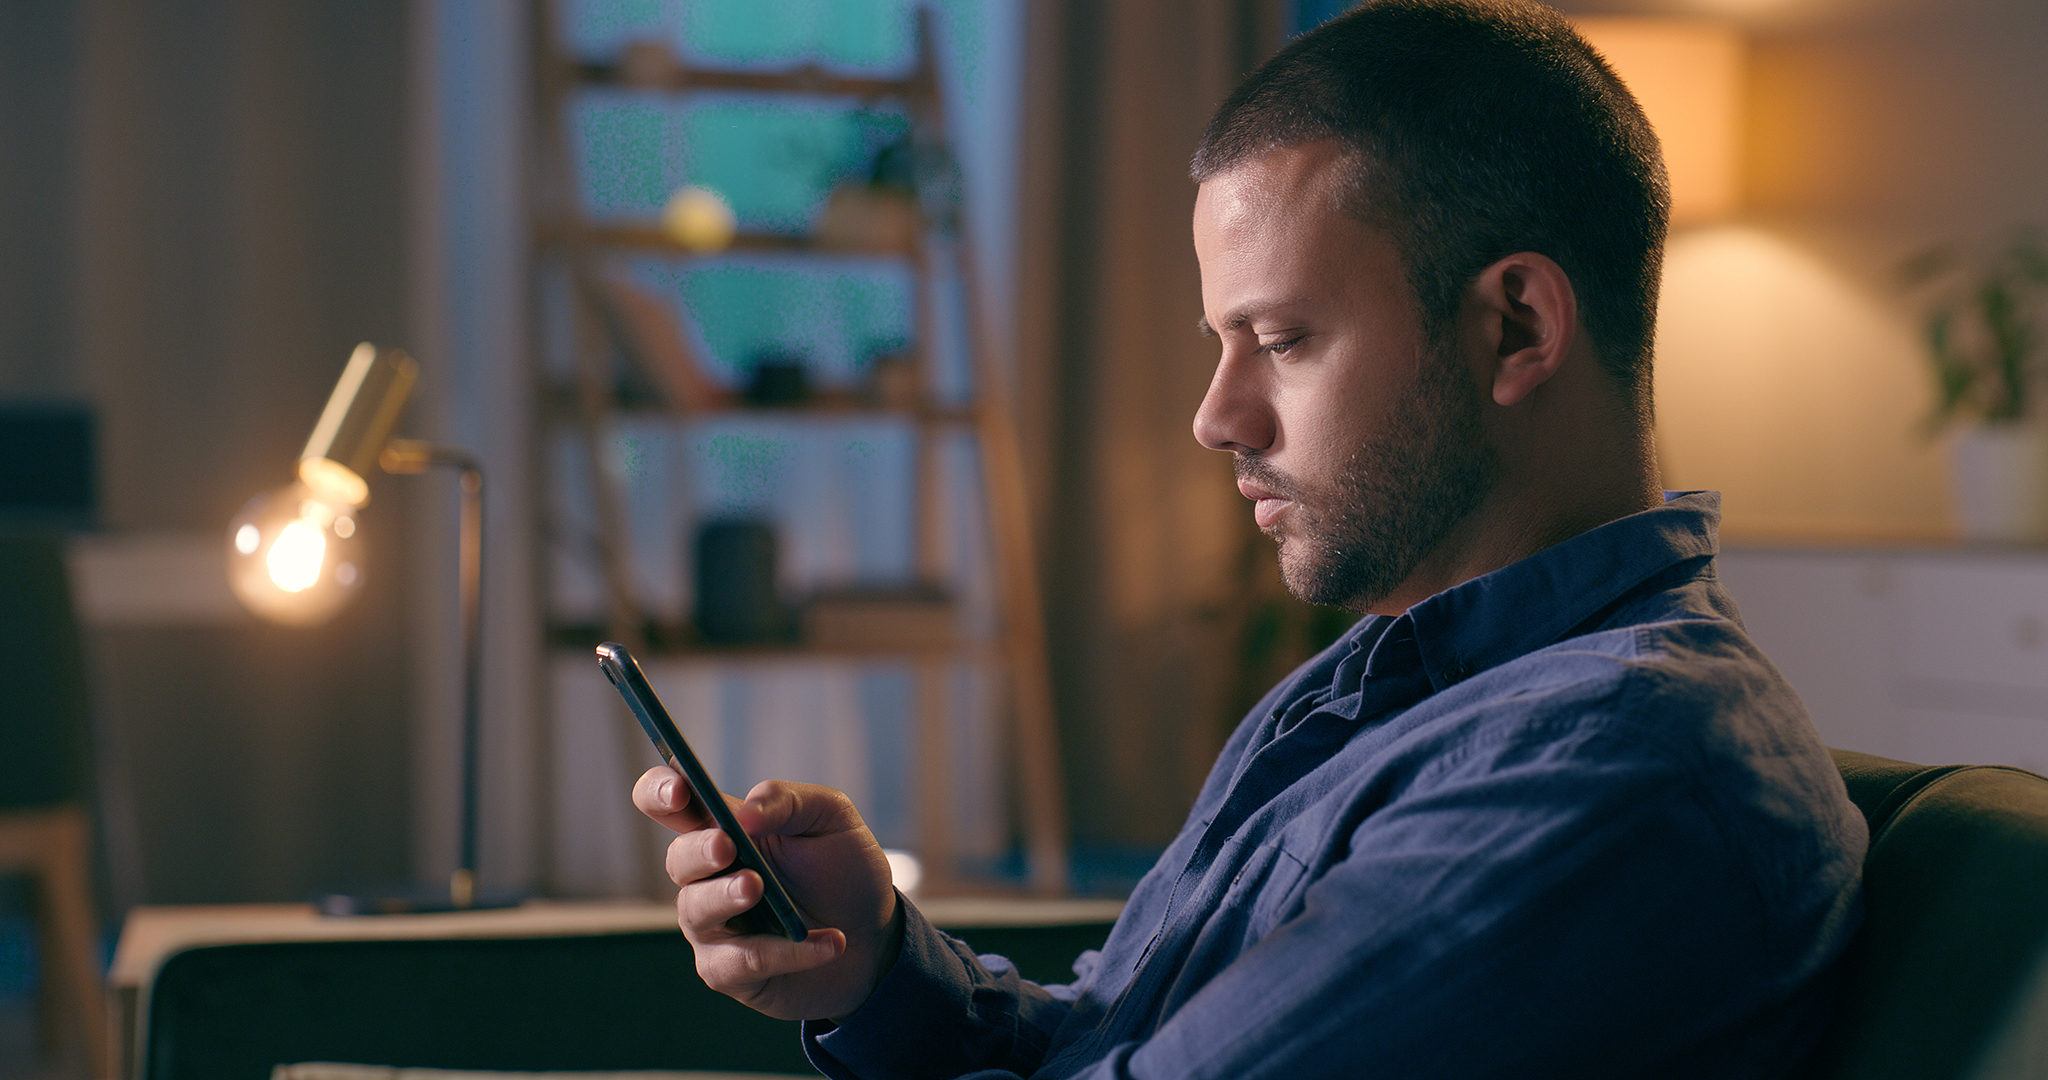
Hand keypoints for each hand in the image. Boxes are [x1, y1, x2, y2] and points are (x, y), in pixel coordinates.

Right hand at [634, 767, 901, 1020]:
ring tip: (760, 887)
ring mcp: (713, 926)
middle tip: (727, 845)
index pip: (667, 802)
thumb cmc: (843, 869)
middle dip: (699, 851)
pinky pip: (742, 961)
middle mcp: (707, 876)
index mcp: (724, 827)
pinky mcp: (731, 971)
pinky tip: (830, 941)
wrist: (875, 935)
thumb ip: (786, 802)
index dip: (658, 792)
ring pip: (696, 911)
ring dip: (726, 897)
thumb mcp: (830, 818)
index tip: (677, 792)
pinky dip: (787, 950)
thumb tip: (745, 813)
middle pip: (678, 859)